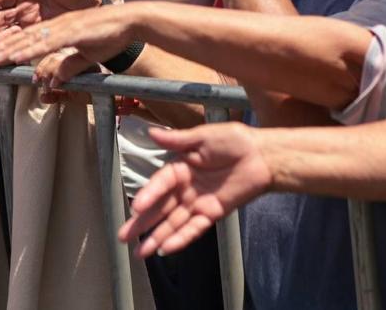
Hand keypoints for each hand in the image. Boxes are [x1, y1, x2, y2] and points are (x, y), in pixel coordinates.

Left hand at [0, 3, 138, 74]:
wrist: (131, 21)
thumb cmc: (111, 36)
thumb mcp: (86, 56)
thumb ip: (69, 67)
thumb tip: (53, 82)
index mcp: (60, 27)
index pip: (31, 36)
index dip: (12, 43)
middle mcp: (59, 24)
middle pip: (27, 35)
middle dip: (5, 45)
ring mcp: (65, 25)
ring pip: (32, 37)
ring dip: (11, 47)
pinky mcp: (74, 30)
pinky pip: (48, 41)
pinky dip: (31, 48)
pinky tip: (18, 54)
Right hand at [118, 123, 271, 257]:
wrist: (263, 156)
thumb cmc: (233, 140)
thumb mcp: (202, 136)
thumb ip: (177, 140)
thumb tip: (151, 133)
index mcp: (179, 167)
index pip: (159, 184)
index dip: (148, 196)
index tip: (135, 208)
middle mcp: (185, 187)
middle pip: (160, 208)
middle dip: (141, 223)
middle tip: (122, 236)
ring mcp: (198, 202)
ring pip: (173, 223)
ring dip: (157, 237)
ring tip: (139, 253)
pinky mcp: (212, 214)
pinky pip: (194, 229)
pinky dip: (181, 239)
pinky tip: (166, 249)